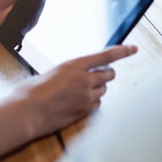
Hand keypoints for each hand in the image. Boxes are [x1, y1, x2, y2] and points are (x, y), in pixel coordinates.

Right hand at [15, 44, 137, 137]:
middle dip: (104, 75)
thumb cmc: (31, 91)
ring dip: (96, 90)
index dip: (123, 51)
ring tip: (78, 92)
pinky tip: (78, 104)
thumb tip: (74, 76)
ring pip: (103, 91)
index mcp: (75, 65)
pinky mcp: (84, 112)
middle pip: (108, 75)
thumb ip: (68, 73)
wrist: (27, 112)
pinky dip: (92, 103)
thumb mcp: (51, 73)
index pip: (106, 56)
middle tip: (94, 77)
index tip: (134, 48)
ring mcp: (86, 97)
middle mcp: (84, 80)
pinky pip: (97, 105)